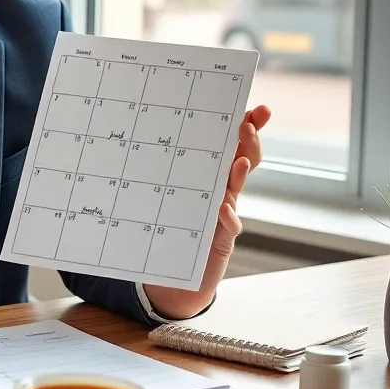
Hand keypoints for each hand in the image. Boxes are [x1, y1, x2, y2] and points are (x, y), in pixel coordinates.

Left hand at [143, 105, 271, 319]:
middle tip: (249, 125)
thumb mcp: (162, 197)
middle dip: (250, 142)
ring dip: (240, 173)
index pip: (232, 147)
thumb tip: (134, 137)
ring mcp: (224, 216)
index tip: (256, 109)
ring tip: (240, 160)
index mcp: (209, 177)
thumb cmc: (167, 232)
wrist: (175, 279)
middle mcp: (222, 193)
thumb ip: (159, 174)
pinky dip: (227, 218)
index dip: (246, 128)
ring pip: (237, 189)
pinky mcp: (221, 241)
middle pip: (243, 160)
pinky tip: (222, 210)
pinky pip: (229, 227)